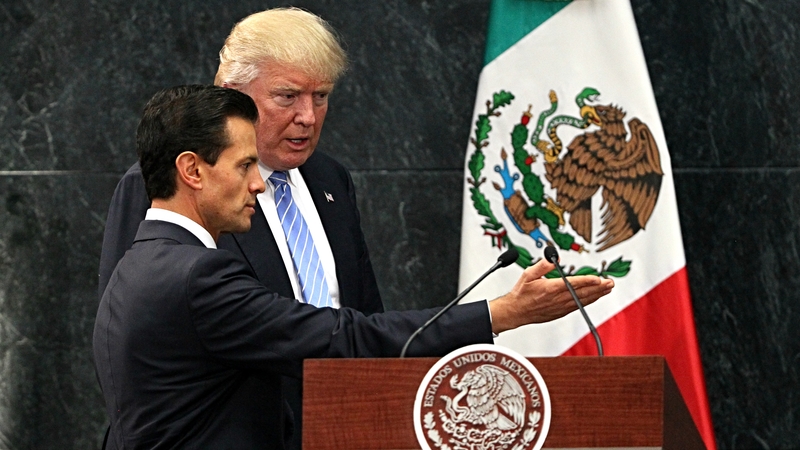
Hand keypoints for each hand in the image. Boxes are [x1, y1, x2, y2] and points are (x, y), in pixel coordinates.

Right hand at [488, 258, 613, 333]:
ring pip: (583, 300)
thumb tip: (553, 258)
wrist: (516, 312)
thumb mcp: (527, 275)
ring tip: (607, 289)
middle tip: (610, 283)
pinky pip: (578, 306)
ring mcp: (561, 307)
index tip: (598, 279)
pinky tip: (594, 298)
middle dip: (598, 287)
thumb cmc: (521, 294)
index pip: (573, 283)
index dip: (587, 281)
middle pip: (582, 292)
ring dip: (596, 294)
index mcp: (551, 288)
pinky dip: (588, 301)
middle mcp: (558, 298)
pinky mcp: (561, 312)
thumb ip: (542, 266)